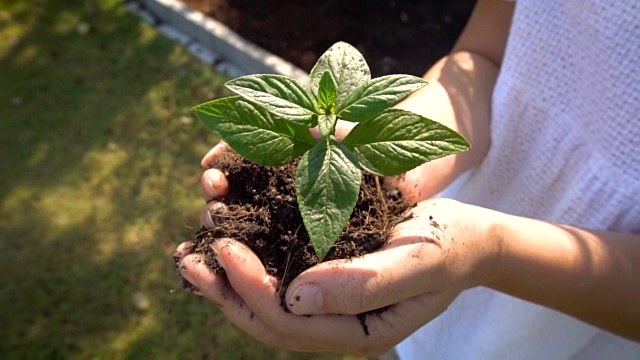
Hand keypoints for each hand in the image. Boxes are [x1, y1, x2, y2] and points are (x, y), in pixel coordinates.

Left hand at [176, 143, 500, 353]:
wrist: (466, 236)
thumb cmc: (448, 246)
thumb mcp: (416, 263)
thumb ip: (363, 284)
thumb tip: (294, 296)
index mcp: (358, 332)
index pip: (291, 323)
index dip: (253, 289)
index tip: (226, 248)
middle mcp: (335, 324)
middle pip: (267, 319)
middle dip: (224, 291)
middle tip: (188, 260)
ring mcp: (328, 304)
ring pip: (265, 303)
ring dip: (226, 281)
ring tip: (189, 255)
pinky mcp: (324, 277)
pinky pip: (277, 276)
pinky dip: (248, 261)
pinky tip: (223, 240)